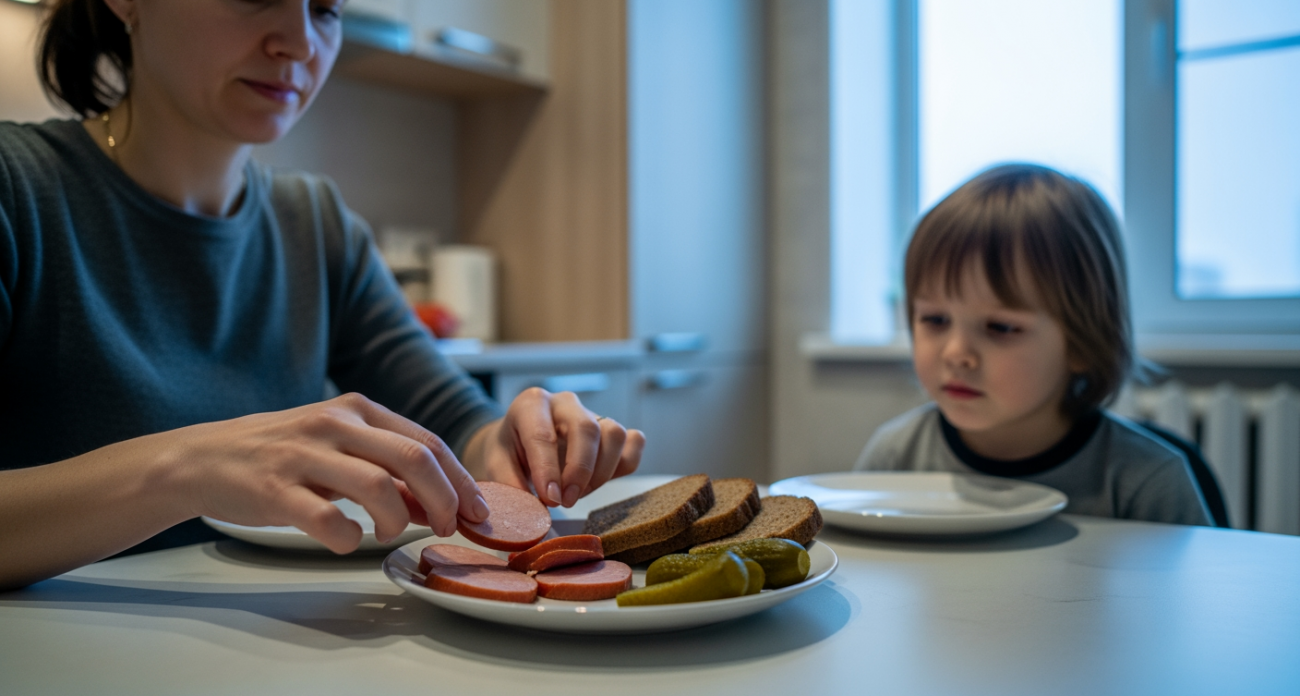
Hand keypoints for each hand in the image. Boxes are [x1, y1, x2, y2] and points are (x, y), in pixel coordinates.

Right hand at [176, 393, 488, 551]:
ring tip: (388, 534)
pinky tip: (345, 540)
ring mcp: (305, 455)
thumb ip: (388, 473)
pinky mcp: (275, 489)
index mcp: (358, 410)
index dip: (460, 480)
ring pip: (377, 487)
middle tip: (449, 529)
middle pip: (414, 459)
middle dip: (445, 500)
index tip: (477, 511)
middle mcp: (335, 424)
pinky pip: (328, 519)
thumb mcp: (339, 449)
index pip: (427, 442)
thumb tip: (439, 506)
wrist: (203, 458)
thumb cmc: (282, 456)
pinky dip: (348, 538)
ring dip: (397, 521)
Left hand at [465, 388, 645, 506]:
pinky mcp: (611, 429)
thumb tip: (532, 513)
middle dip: (580, 471)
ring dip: (601, 472)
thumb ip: (510, 487)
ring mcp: (592, 413)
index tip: (550, 500)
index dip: (548, 470)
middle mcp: (565, 403)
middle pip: (587, 428)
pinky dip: (624, 464)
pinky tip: (601, 480)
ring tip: (578, 493)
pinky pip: (632, 442)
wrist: (520, 443)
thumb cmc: (509, 452)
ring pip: (614, 434)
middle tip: (567, 501)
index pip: (543, 434)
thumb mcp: (496, 466)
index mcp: (531, 404)